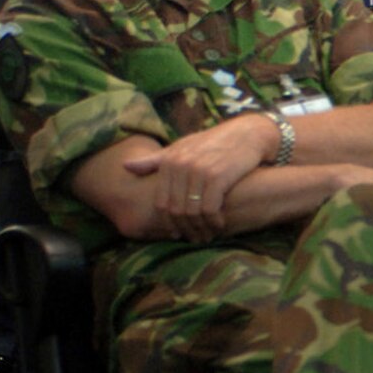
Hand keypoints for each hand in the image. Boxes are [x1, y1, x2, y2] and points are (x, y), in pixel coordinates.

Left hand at [122, 112, 274, 240]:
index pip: (162, 202)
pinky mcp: (217, 177)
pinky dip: (214, 222)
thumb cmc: (213, 143)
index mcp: (169, 160)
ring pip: (191, 212)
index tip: (179, 233)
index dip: (169, 222)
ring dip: (200, 228)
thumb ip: (155, 160)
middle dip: (185, 229)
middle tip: (195, 239)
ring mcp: (198, 170)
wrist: (246, 134)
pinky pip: (209, 209)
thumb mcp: (182, 148)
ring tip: (207, 236)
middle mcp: (180, 165)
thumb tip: (125, 166)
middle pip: (175, 210)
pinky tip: (219, 225)